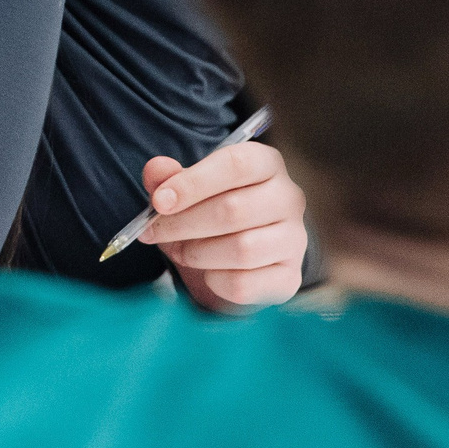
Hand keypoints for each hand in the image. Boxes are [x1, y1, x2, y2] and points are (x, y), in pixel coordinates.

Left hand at [138, 139, 307, 310]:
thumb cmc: (207, 211)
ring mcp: (294, 239)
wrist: (231, 257)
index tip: (159, 202)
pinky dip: (215, 281)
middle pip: (233, 210)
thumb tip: (157, 169)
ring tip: (179, 251)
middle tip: (154, 231)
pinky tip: (207, 272)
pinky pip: (245, 284)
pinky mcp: (289, 277)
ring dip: (197, 253)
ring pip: (242, 249)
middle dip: (183, 224)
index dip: (192, 183)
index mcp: (265, 163)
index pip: (235, 164)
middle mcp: (288, 198)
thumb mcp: (184, 188)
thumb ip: (167, 177)